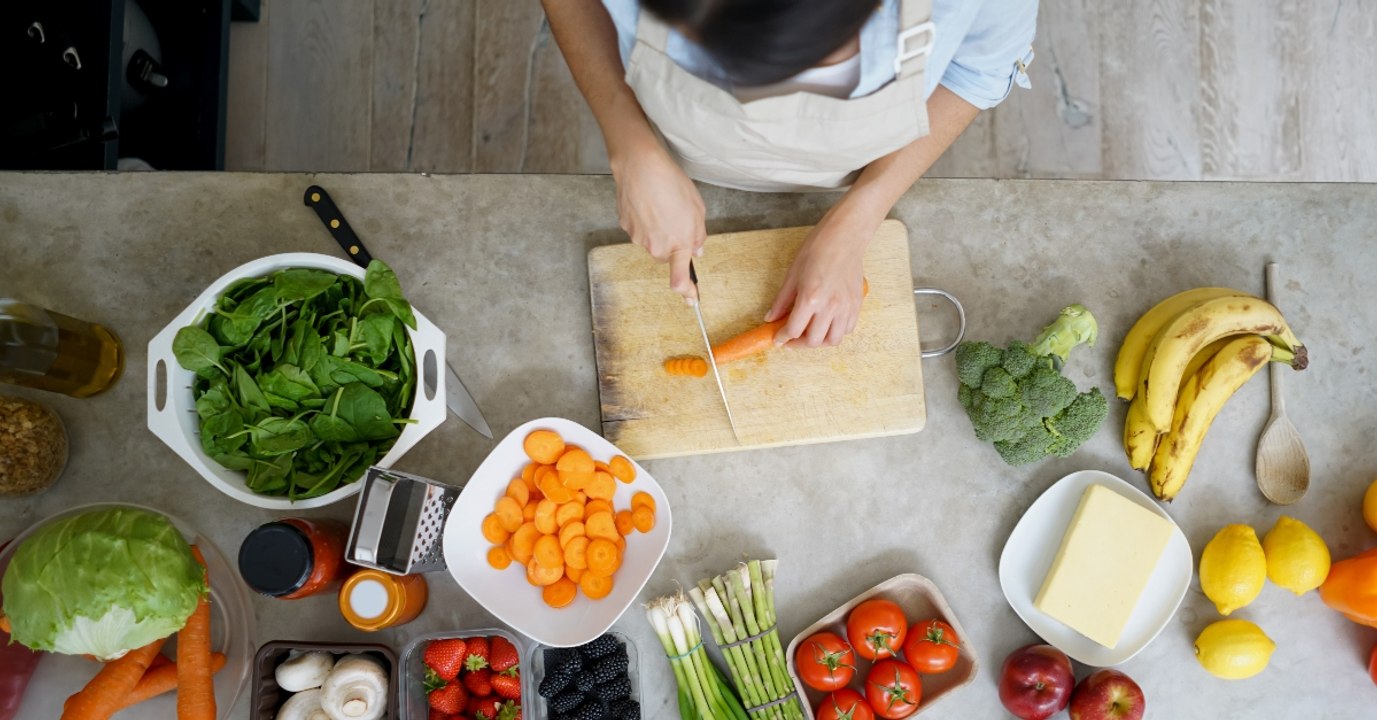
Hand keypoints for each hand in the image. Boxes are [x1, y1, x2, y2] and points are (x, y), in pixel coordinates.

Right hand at [611, 144, 705, 300]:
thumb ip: (698, 235)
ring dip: (658, 229)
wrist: (641, 166)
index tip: (691, 299)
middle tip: (676, 218)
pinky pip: (639, 229)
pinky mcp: (626, 227)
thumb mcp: (698, 209)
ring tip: (661, 204)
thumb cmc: (671, 183)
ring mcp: (639, 238)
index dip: (686, 292)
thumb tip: (696, 250)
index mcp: (679, 244)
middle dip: (672, 243)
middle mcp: (657, 247)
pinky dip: (644, 219)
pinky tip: (648, 202)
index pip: (680, 279)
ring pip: (652, 242)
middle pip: (666, 256)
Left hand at [765, 212, 873, 346]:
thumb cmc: (817, 249)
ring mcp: (846, 307)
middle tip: (792, 337)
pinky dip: (835, 331)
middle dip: (799, 343)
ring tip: (810, 333)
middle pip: (814, 341)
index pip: (794, 330)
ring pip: (833, 340)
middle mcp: (831, 307)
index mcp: (811, 298)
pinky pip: (847, 329)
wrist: (845, 237)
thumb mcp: (792, 274)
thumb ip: (782, 301)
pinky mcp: (857, 305)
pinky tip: (826, 323)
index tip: (778, 339)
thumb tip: (770, 318)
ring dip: (819, 341)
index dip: (782, 338)